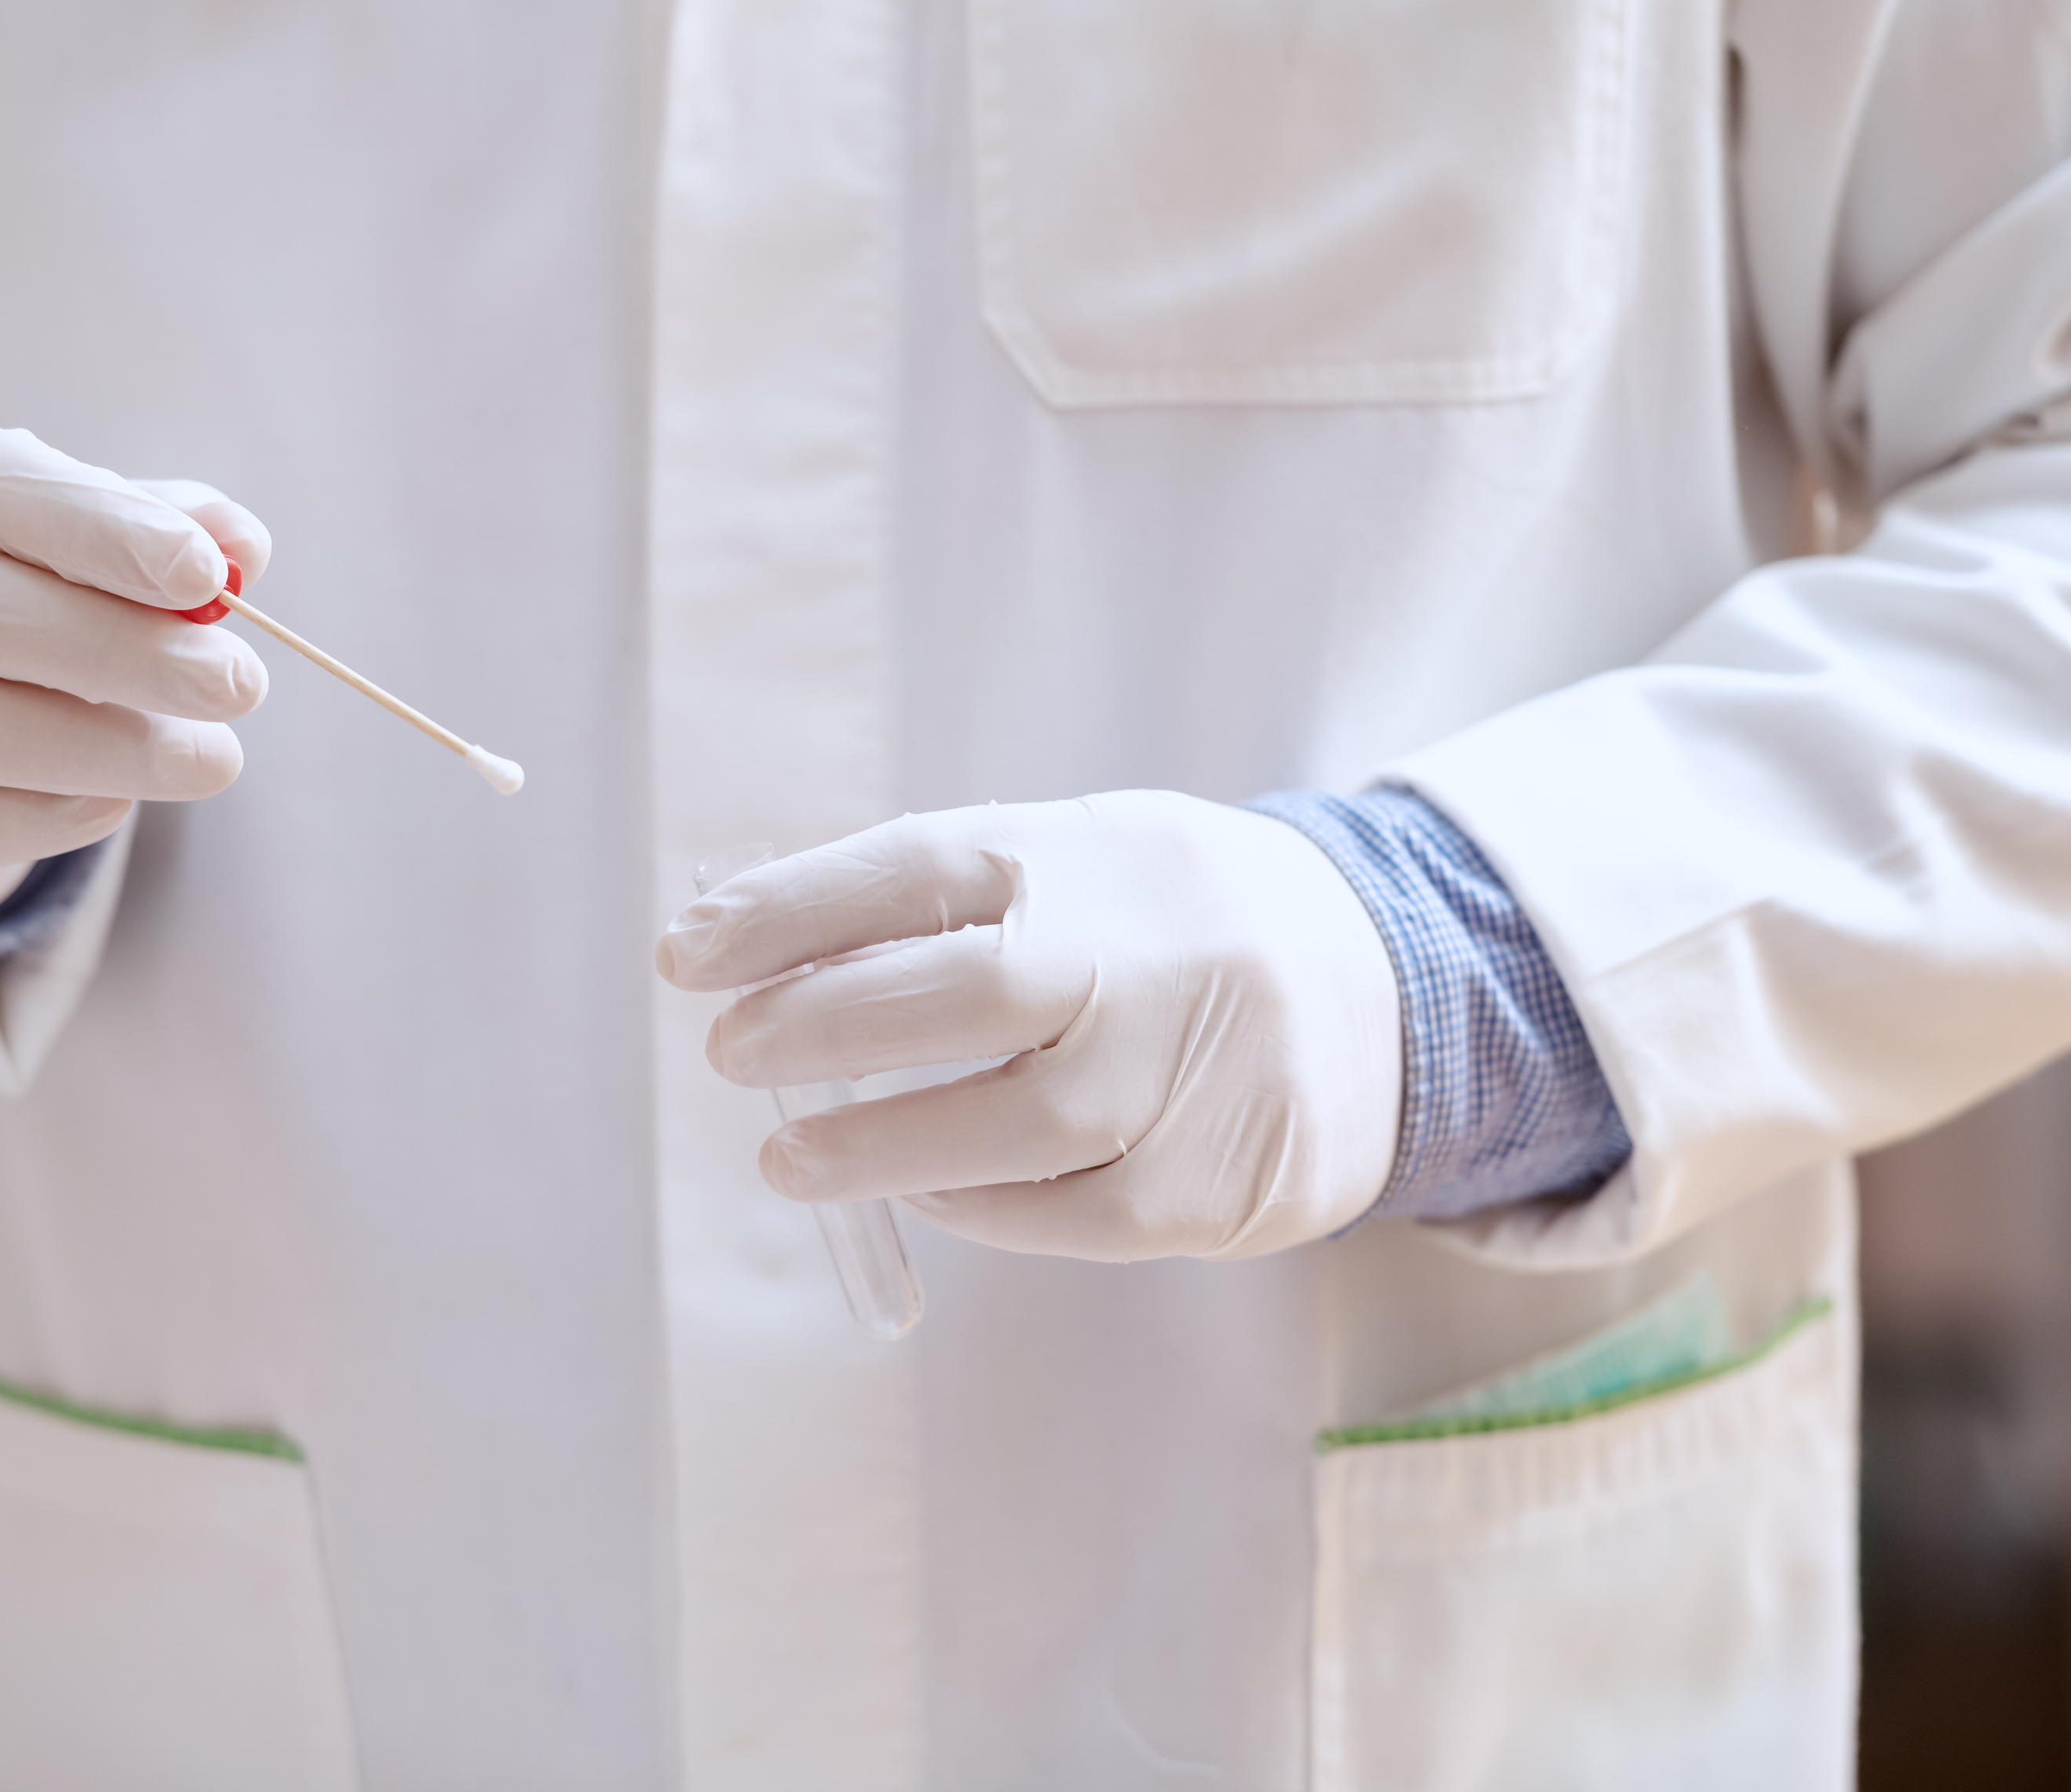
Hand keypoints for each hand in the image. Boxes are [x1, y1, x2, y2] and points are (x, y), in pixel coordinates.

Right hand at [0, 417, 270, 937]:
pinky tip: (109, 803)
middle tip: (238, 687)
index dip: (107, 531)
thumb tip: (241, 546)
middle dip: (123, 655)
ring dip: (101, 750)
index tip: (210, 577)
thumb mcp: (67, 540)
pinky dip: (33, 820)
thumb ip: (154, 531)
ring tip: (207, 760)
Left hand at [655, 792, 1402, 1261]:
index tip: (687, 954)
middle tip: (732, 1051)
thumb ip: (940, 904)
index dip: (789, 911)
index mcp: (1096, 856)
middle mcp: (1152, 957)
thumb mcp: (1074, 864)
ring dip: (876, 1146)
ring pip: (1014, 1126)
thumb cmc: (1170, 926)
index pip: (922, 868)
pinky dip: (975, 1204)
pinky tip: (923, 1186)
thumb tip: (754, 954)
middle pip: (967, 992)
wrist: (1384, 991)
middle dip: (823, 1025)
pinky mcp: (1218, 1188)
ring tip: (789, 1156)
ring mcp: (1195, 1077)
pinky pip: (1069, 1214)